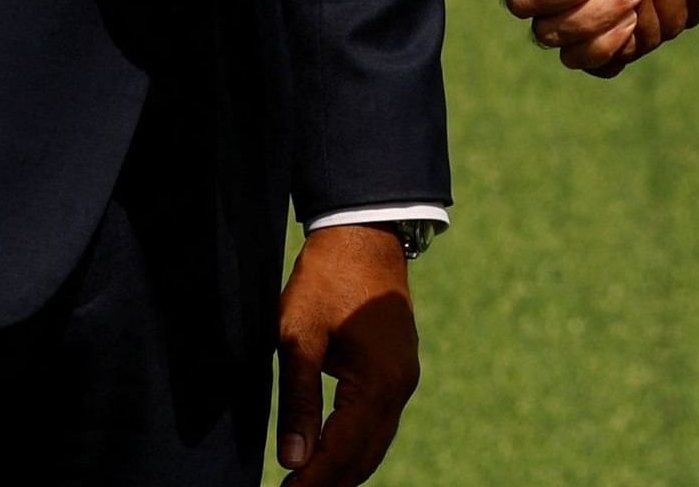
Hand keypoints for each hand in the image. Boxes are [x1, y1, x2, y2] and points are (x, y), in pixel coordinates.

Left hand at [275, 223, 418, 485]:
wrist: (364, 237)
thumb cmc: (327, 281)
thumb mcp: (300, 337)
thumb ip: (299, 401)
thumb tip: (293, 459)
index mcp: (379, 382)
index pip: (342, 451)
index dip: (312, 480)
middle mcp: (400, 388)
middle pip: (365, 457)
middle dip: (329, 482)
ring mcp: (404, 380)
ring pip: (375, 445)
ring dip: (342, 469)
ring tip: (305, 484)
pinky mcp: (399, 372)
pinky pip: (379, 424)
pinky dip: (355, 447)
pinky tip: (329, 455)